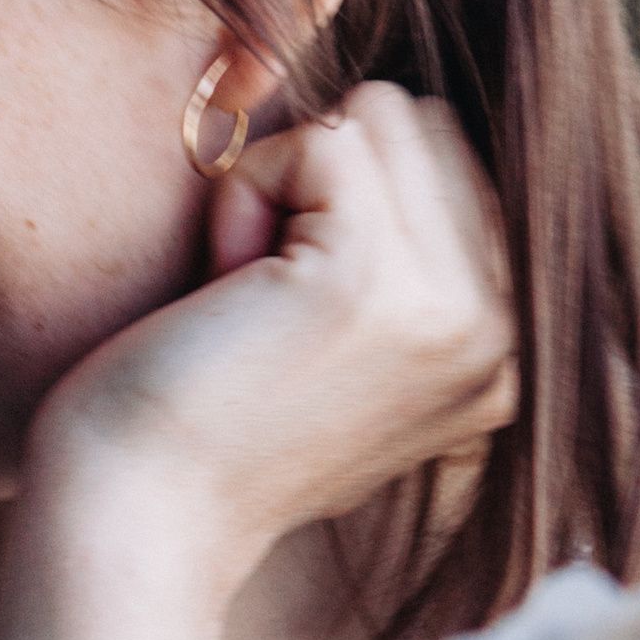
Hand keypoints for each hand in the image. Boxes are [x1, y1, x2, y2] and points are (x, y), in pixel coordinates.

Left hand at [28, 82, 516, 586]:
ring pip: (379, 118)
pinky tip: (221, 290)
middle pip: (423, 126)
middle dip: (319, 184)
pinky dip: (245, 194)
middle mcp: (502, 332)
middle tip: (257, 306)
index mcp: (501, 350)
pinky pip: (319, 139)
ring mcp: (451, 305)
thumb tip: (385, 117)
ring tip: (244, 299)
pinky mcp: (373, 277)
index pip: (450, 162)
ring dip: (282, 185)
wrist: (137, 522)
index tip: (285, 316)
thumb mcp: (335, 351)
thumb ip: (399, 262)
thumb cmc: (196, 429)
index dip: (339, 205)